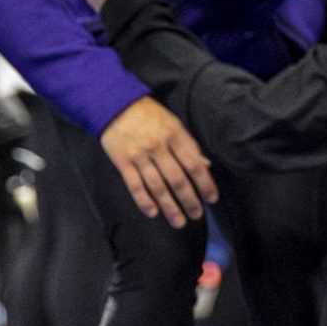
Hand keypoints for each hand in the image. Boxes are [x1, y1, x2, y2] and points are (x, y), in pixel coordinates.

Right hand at [98, 97, 215, 227]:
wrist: (114, 104)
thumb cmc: (148, 114)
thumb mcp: (173, 123)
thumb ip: (188, 145)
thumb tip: (206, 165)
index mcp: (174, 134)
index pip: (194, 164)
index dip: (205, 183)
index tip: (212, 199)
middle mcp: (158, 145)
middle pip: (177, 179)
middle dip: (189, 200)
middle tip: (197, 215)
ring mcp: (139, 154)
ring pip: (157, 186)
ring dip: (170, 207)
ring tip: (179, 222)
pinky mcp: (122, 162)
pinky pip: (135, 186)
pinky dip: (144, 201)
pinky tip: (153, 213)